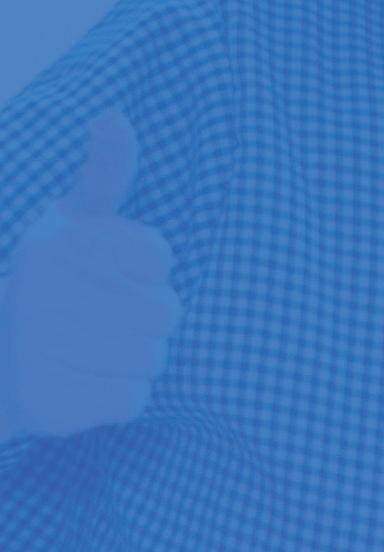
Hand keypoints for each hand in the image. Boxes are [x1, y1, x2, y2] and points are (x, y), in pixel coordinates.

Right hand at [0, 107, 179, 438]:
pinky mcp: (56, 402)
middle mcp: (47, 289)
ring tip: (94, 350)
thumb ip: (105, 173)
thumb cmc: (52, 285)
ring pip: (154, 358)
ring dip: (135, 359)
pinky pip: (133, 400)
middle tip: (108, 320)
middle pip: (167, 311)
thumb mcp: (72, 220)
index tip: (112, 276)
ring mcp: (47, 346)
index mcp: (59, 241)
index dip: (146, 273)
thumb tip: (115, 116)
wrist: (0, 362)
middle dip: (147, 321)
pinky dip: (119, 396)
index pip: (159, 255)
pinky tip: (86, 382)